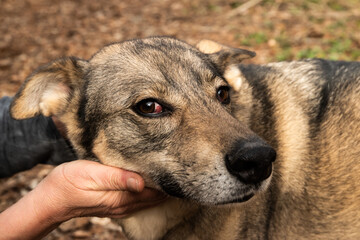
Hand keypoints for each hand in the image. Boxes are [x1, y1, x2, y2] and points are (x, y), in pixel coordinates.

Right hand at [37, 160, 165, 219]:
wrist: (51, 200)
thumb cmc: (68, 183)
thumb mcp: (90, 174)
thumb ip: (116, 178)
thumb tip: (141, 183)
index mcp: (120, 198)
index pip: (153, 192)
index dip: (166, 180)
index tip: (176, 165)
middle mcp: (123, 206)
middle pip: (154, 198)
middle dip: (166, 184)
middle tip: (177, 167)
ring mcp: (119, 208)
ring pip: (148, 200)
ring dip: (159, 189)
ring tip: (169, 173)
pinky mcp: (114, 205)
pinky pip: (138, 201)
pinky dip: (148, 192)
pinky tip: (152, 183)